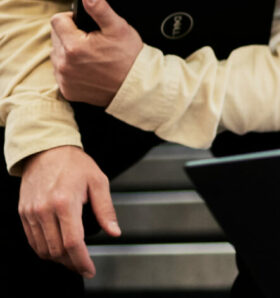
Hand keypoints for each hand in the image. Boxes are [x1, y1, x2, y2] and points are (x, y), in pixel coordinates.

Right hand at [18, 145, 120, 277]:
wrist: (47, 150)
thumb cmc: (75, 164)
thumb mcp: (98, 182)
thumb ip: (106, 210)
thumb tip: (114, 231)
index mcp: (65, 202)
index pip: (72, 242)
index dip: (82, 261)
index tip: (89, 269)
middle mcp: (44, 210)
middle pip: (56, 250)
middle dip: (71, 263)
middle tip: (83, 266)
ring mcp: (31, 212)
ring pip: (42, 248)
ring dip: (57, 259)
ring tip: (72, 260)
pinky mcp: (23, 213)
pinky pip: (32, 239)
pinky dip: (44, 249)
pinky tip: (56, 249)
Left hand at [51, 0, 141, 105]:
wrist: (136, 86)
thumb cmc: (129, 56)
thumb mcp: (118, 27)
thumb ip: (100, 8)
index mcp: (74, 46)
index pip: (57, 21)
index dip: (72, 19)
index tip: (86, 25)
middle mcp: (64, 64)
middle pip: (56, 38)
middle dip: (70, 35)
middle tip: (92, 41)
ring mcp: (64, 79)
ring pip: (57, 55)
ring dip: (69, 51)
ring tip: (91, 55)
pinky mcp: (67, 90)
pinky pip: (61, 73)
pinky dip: (71, 68)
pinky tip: (88, 68)